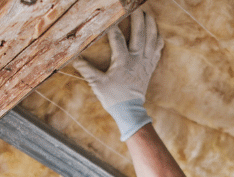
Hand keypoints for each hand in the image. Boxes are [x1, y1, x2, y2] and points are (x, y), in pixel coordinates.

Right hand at [73, 9, 163, 140]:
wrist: (130, 111)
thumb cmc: (113, 97)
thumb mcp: (98, 84)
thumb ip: (87, 70)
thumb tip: (75, 59)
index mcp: (123, 61)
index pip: (118, 39)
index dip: (114, 28)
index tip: (111, 18)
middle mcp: (137, 60)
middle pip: (140, 34)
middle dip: (138, 19)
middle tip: (136, 7)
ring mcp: (145, 63)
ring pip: (152, 40)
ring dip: (151, 26)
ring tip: (148, 14)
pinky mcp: (150, 68)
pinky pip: (157, 51)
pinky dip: (158, 40)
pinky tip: (156, 33)